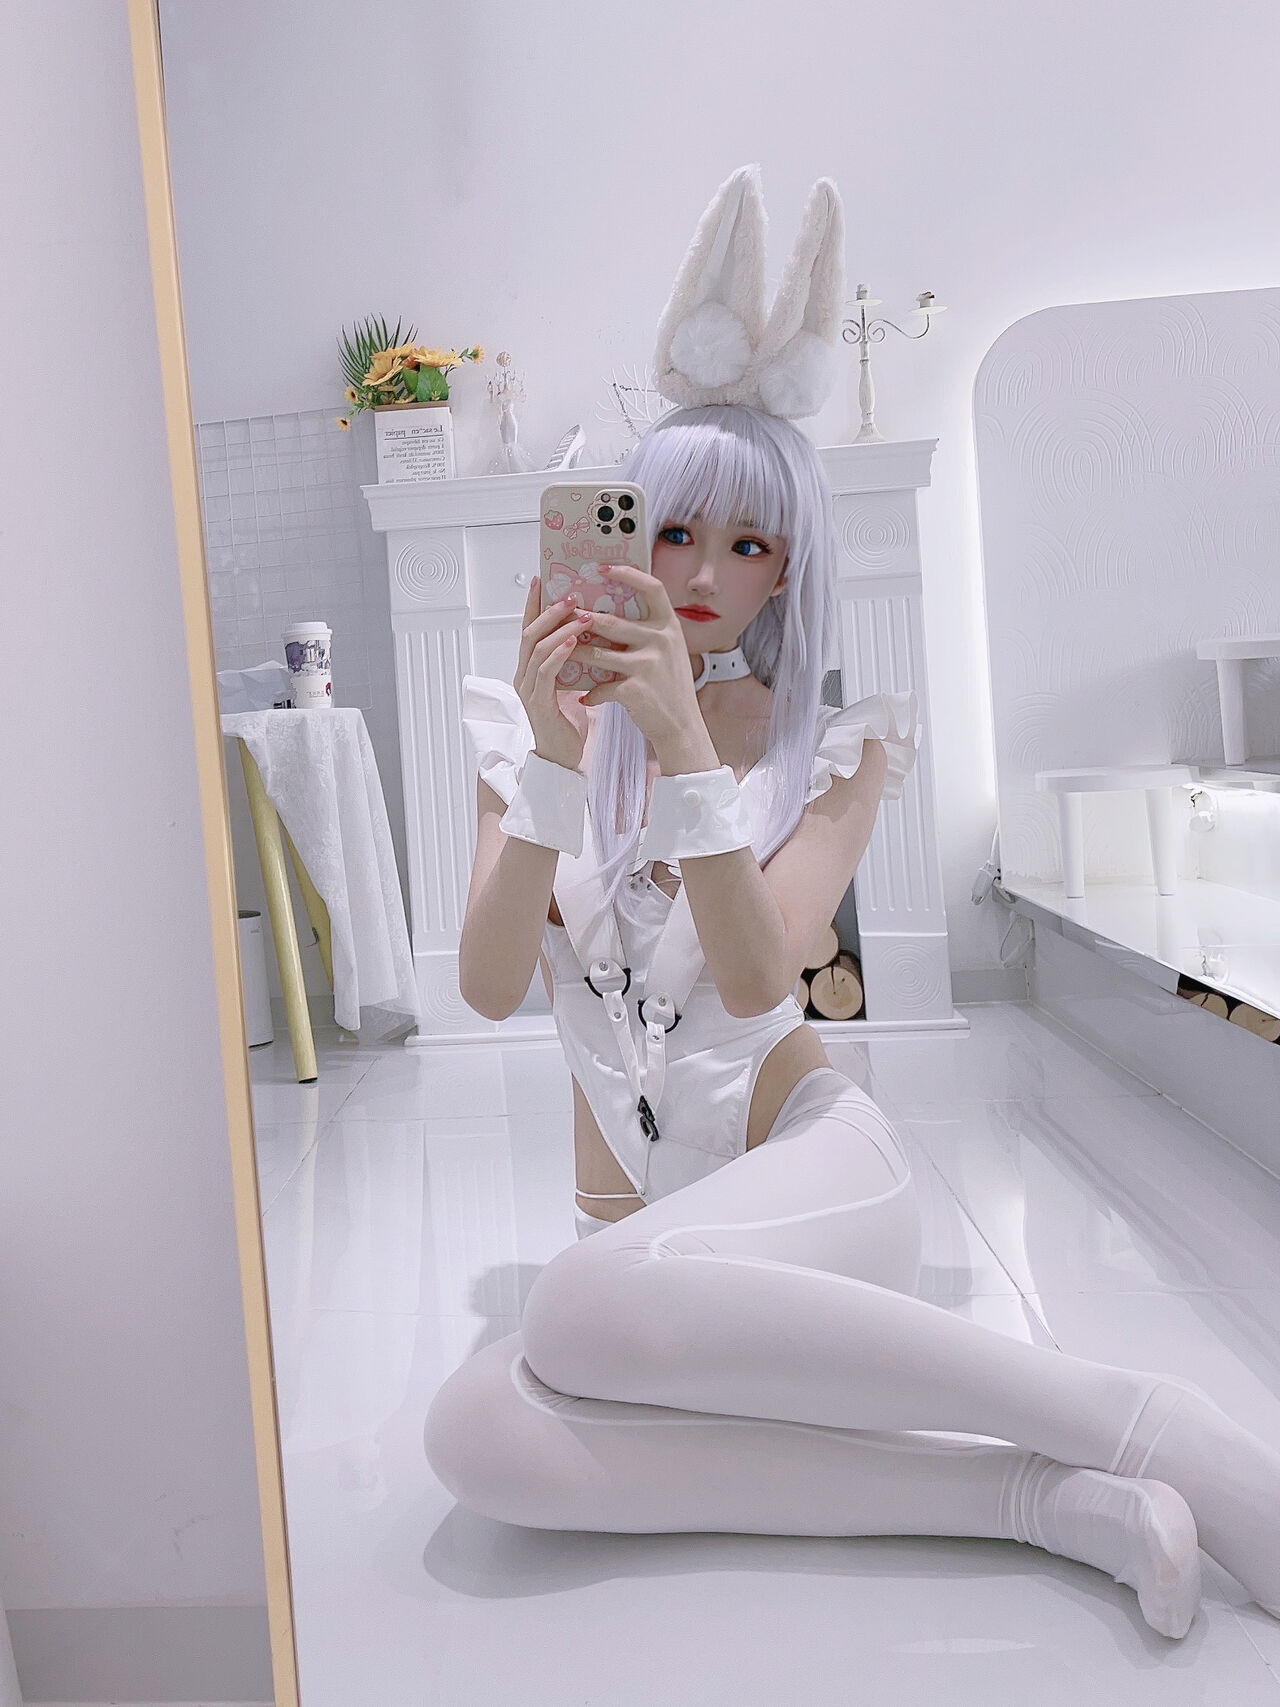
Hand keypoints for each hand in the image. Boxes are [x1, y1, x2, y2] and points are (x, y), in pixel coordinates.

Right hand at [513, 577, 589, 770]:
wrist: (562, 760)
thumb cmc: (569, 724)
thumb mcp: (571, 684)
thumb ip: (572, 662)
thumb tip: (591, 634)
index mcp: (530, 669)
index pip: (529, 629)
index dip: (535, 604)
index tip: (543, 579)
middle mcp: (524, 676)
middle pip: (530, 632)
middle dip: (550, 610)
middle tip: (571, 594)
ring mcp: (528, 690)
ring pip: (537, 648)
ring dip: (559, 628)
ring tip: (581, 614)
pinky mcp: (538, 704)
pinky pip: (546, 672)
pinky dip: (559, 654)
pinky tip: (574, 642)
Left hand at [574, 562, 703, 750]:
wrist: (682, 726)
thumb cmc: (671, 687)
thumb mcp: (668, 651)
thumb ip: (649, 631)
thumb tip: (614, 614)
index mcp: (669, 626)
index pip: (652, 588)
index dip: (629, 574)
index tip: (604, 568)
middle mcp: (661, 640)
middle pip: (612, 622)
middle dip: (583, 619)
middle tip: (564, 616)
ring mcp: (648, 664)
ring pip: (598, 653)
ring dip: (576, 653)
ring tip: (561, 652)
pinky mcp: (635, 689)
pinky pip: (602, 686)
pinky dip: (591, 692)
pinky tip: (584, 696)